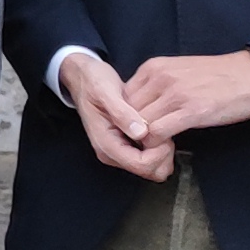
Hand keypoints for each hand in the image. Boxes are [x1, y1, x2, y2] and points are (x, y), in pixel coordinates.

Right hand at [60, 51, 172, 180]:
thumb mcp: (106, 92)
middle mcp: (111, 153)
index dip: (159, 153)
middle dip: (163, 155)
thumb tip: (140, 132)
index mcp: (106, 144)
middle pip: (148, 171)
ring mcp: (118, 151)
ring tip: (162, 127)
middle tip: (166, 130)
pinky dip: (159, 147)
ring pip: (151, 167)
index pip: (141, 165)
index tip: (164, 133)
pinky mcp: (126, 146)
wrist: (84, 77)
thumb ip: (122, 113)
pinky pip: (149, 157)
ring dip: (163, 151)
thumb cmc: (93, 83)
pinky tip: (158, 128)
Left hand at [120, 50, 249, 139]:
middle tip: (143, 142)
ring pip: (139, 123)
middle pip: (126, 111)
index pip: (121, 96)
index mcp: (154, 67)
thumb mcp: (179, 72)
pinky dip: (157, 144)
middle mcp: (159, 77)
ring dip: (144, 140)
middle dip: (132, 130)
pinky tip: (168, 146)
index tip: (136, 129)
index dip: (125, 117)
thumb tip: (139, 108)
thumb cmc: (220, 77)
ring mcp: (175, 94)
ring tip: (156, 146)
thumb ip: (156, 86)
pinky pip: (158, 132)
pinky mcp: (192, 111)